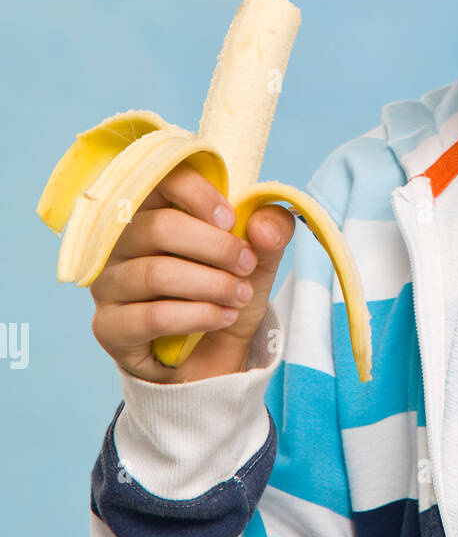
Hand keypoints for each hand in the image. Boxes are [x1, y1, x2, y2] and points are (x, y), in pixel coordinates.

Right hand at [88, 163, 294, 382]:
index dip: (197, 194)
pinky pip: (153, 316)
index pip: (157, 181)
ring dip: (212, 285)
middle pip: (159, 228)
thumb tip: (262, 224)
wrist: (212, 355)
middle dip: (216, 247)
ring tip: (241, 295)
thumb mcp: (259, 259)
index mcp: (150, 211)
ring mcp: (108, 285)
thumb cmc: (224, 292)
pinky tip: (223, 316)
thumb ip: (270, 232)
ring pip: (157, 274)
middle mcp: (118, 243)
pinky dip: (198, 315)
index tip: (232, 220)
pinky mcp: (109, 326)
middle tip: (246, 265)